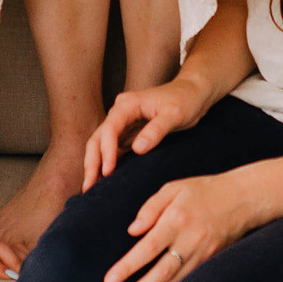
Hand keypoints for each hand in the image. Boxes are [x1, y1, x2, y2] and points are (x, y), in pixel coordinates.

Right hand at [83, 76, 213, 189]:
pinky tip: (104, 180)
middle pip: (98, 138)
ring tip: (91, 188)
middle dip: (92, 162)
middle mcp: (120, 112)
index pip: (110, 129)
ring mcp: (123, 123)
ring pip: (102, 145)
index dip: (106, 151)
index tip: (108, 172)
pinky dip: (107, 163)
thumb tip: (137, 149)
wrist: (194, 93)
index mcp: (128, 104)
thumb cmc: (186, 100)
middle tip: (88, 187)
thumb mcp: (174, 114)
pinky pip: (114, 149)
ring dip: (96, 165)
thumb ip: (156, 130)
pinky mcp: (130, 133)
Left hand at [103, 170, 258, 281]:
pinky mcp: (212, 262)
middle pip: (161, 272)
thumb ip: (151, 207)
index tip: (110, 281)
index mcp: (177, 219)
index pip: (148, 247)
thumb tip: (132, 230)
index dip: (128, 266)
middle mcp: (191, 240)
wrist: (243, 199)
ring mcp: (203, 254)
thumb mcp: (174, 188)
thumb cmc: (203, 191)